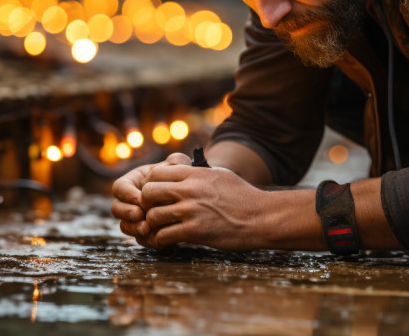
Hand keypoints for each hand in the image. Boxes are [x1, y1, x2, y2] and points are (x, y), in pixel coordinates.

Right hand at [111, 152, 190, 244]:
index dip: (127, 194)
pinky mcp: (145, 232)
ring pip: (124, 225)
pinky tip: (156, 237)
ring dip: (133, 228)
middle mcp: (130, 201)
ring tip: (146, 228)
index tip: (140, 198)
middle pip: (117, 208)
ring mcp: (135, 218)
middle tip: (139, 215)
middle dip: (126, 213)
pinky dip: (145, 239)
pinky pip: (139, 239)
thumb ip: (176, 161)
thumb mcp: (179, 167)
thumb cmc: (180, 178)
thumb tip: (173, 161)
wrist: (190, 198)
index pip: (120, 188)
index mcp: (132, 182)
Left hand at [138, 163, 268, 250]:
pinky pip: (163, 236)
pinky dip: (161, 241)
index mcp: (195, 173)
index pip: (156, 173)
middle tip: (154, 212)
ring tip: (161, 228)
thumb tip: (182, 168)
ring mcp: (191, 210)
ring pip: (152, 216)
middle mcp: (190, 189)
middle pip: (148, 192)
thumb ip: (198, 172)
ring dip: (154, 225)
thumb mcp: (220, 175)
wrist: (262, 217)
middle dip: (147, 205)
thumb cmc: (243, 197)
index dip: (151, 185)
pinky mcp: (195, 231)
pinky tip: (168, 241)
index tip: (156, 196)